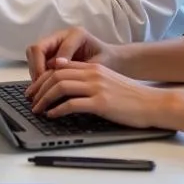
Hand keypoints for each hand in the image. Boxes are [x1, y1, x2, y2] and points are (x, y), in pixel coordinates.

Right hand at [26, 27, 115, 80]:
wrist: (112, 60)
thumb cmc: (107, 62)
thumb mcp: (98, 63)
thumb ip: (80, 63)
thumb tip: (57, 64)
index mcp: (76, 34)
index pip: (54, 45)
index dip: (48, 64)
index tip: (52, 79)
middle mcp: (62, 36)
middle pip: (36, 48)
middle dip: (36, 68)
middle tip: (40, 87)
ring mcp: (54, 44)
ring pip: (33, 54)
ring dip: (35, 72)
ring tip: (40, 90)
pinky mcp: (51, 53)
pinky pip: (37, 62)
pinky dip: (37, 74)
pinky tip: (43, 88)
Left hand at [27, 60, 166, 128]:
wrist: (153, 103)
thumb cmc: (131, 97)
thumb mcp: (107, 82)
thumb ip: (89, 81)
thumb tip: (67, 90)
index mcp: (93, 67)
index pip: (60, 68)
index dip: (43, 78)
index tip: (34, 89)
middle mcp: (92, 74)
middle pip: (56, 75)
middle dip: (39, 88)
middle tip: (30, 100)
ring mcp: (97, 87)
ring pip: (60, 87)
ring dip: (44, 99)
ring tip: (38, 109)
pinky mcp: (101, 102)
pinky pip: (72, 104)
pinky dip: (58, 109)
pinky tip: (52, 115)